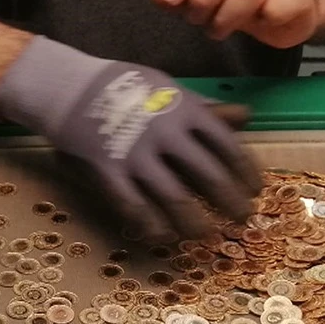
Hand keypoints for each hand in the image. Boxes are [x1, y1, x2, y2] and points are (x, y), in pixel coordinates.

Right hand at [0, 38, 262, 239]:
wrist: (69, 86)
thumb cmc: (124, 87)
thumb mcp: (168, 88)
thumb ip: (205, 108)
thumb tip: (248, 116)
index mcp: (184, 109)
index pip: (227, 146)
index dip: (245, 172)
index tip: (256, 190)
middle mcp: (165, 133)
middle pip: (208, 176)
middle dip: (230, 203)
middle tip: (242, 219)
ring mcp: (135, 154)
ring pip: (175, 199)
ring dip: (195, 222)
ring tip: (205, 234)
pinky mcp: (108, 171)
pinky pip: (134, 207)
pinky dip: (150, 225)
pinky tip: (162, 236)